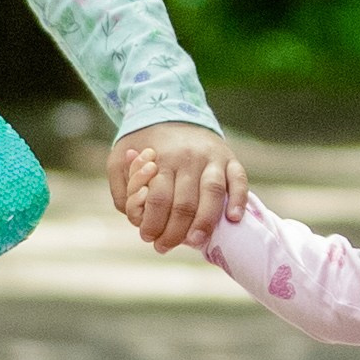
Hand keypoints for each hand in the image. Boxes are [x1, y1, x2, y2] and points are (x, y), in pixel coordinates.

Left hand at [108, 122, 245, 252]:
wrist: (173, 113)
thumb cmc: (144, 144)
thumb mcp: (120, 158)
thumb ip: (121, 187)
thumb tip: (134, 214)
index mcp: (161, 158)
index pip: (158, 198)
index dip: (152, 223)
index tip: (148, 238)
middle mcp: (189, 158)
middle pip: (185, 202)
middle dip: (175, 232)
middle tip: (165, 247)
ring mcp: (212, 158)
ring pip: (212, 194)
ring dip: (204, 222)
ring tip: (195, 242)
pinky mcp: (230, 159)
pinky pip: (239, 179)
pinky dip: (238, 199)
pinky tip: (232, 219)